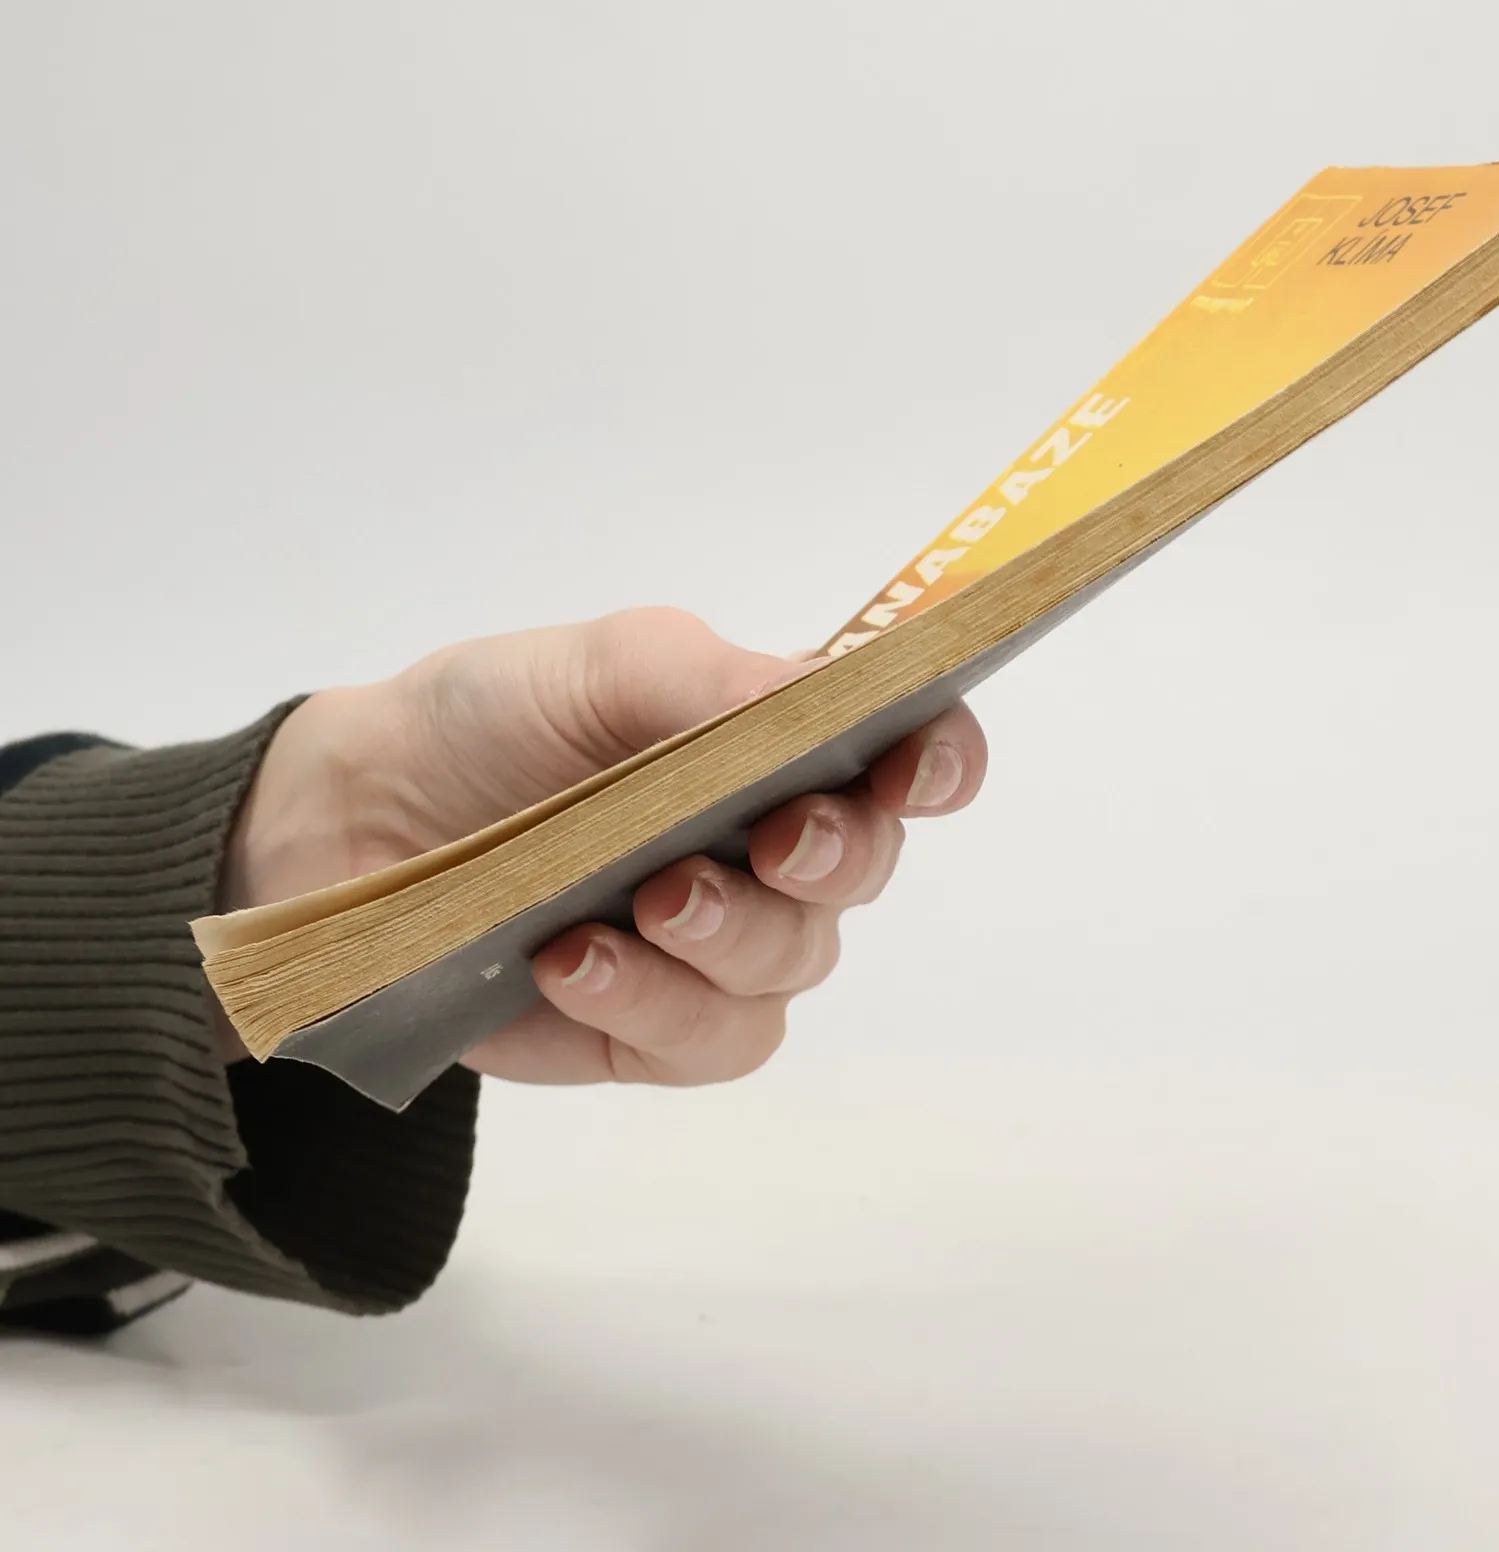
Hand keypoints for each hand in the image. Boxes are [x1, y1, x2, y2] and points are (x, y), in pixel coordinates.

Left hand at [221, 608, 985, 1084]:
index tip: (915, 764)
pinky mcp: (656, 1029)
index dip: (940, 761)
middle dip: (832, 855)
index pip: (911, 754)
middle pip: (866, 867)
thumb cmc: (492, 719)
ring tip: (645, 900)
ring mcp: (720, 946)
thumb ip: (709, 675)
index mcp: (781, 742)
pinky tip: (572, 960)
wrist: (356, 819)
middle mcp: (772, 846)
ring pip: (795, 964)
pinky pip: (709, 1039)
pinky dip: (651, 1001)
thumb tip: (821, 692)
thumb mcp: (598, 663)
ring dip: (730, 935)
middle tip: (771, 837)